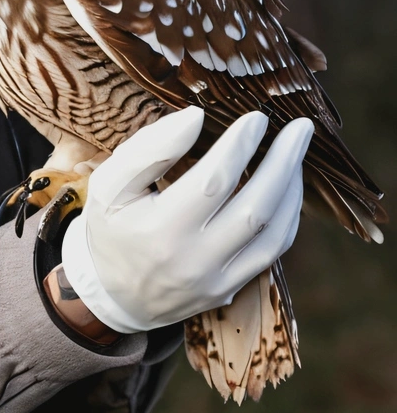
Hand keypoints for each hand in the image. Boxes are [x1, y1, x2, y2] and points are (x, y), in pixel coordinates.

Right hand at [60, 106, 313, 333]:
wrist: (111, 295)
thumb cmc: (111, 227)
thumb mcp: (110, 183)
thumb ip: (149, 148)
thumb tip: (196, 118)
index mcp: (159, 231)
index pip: (212, 182)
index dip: (239, 146)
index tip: (256, 117)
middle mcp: (194, 261)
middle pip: (255, 209)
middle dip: (284, 163)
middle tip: (301, 127)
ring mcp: (217, 281)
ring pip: (274, 233)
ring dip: (293, 189)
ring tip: (298, 151)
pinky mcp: (230, 289)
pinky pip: (272, 252)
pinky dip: (287, 216)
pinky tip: (287, 187)